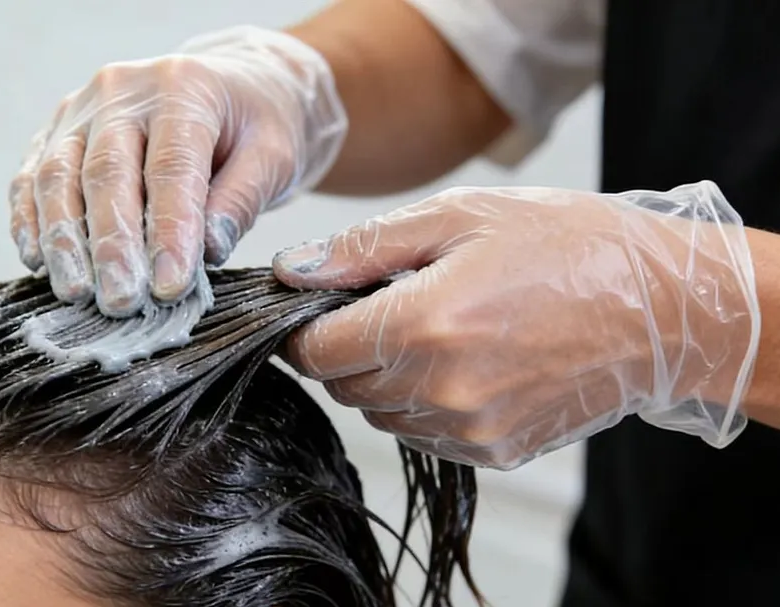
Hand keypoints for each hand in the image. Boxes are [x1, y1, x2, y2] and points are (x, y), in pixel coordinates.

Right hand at [9, 26, 346, 316]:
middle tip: (121, 302)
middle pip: (106, 171)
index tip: (170, 287)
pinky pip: (33, 178)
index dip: (169, 230)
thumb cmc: (257, 124)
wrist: (231, 86)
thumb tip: (205, 251)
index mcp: (183, 86)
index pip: (171, 166)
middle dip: (112, 244)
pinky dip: (30, 221)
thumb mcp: (273, 155)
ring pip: (58, 175)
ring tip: (77, 293)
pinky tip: (39, 262)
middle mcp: (123, 90)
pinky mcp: (56, 132)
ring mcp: (81, 109)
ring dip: (64, 240)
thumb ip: (242, 200)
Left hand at [273, 182, 759, 468]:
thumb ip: (362, 248)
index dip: (304, 329)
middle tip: (389, 303)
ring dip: (386, 376)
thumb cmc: (565, 244)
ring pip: (381, 414)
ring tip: (438, 328)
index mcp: (425, 324)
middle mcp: (443, 389)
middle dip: (348, 347)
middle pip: (343, 386)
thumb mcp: (457, 216)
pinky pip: (425, 434)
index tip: (319, 308)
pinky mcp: (497, 451)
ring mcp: (472, 428)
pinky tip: (465, 360)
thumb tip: (292, 271)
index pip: (314, 352)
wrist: (662, 306)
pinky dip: (425, 402)